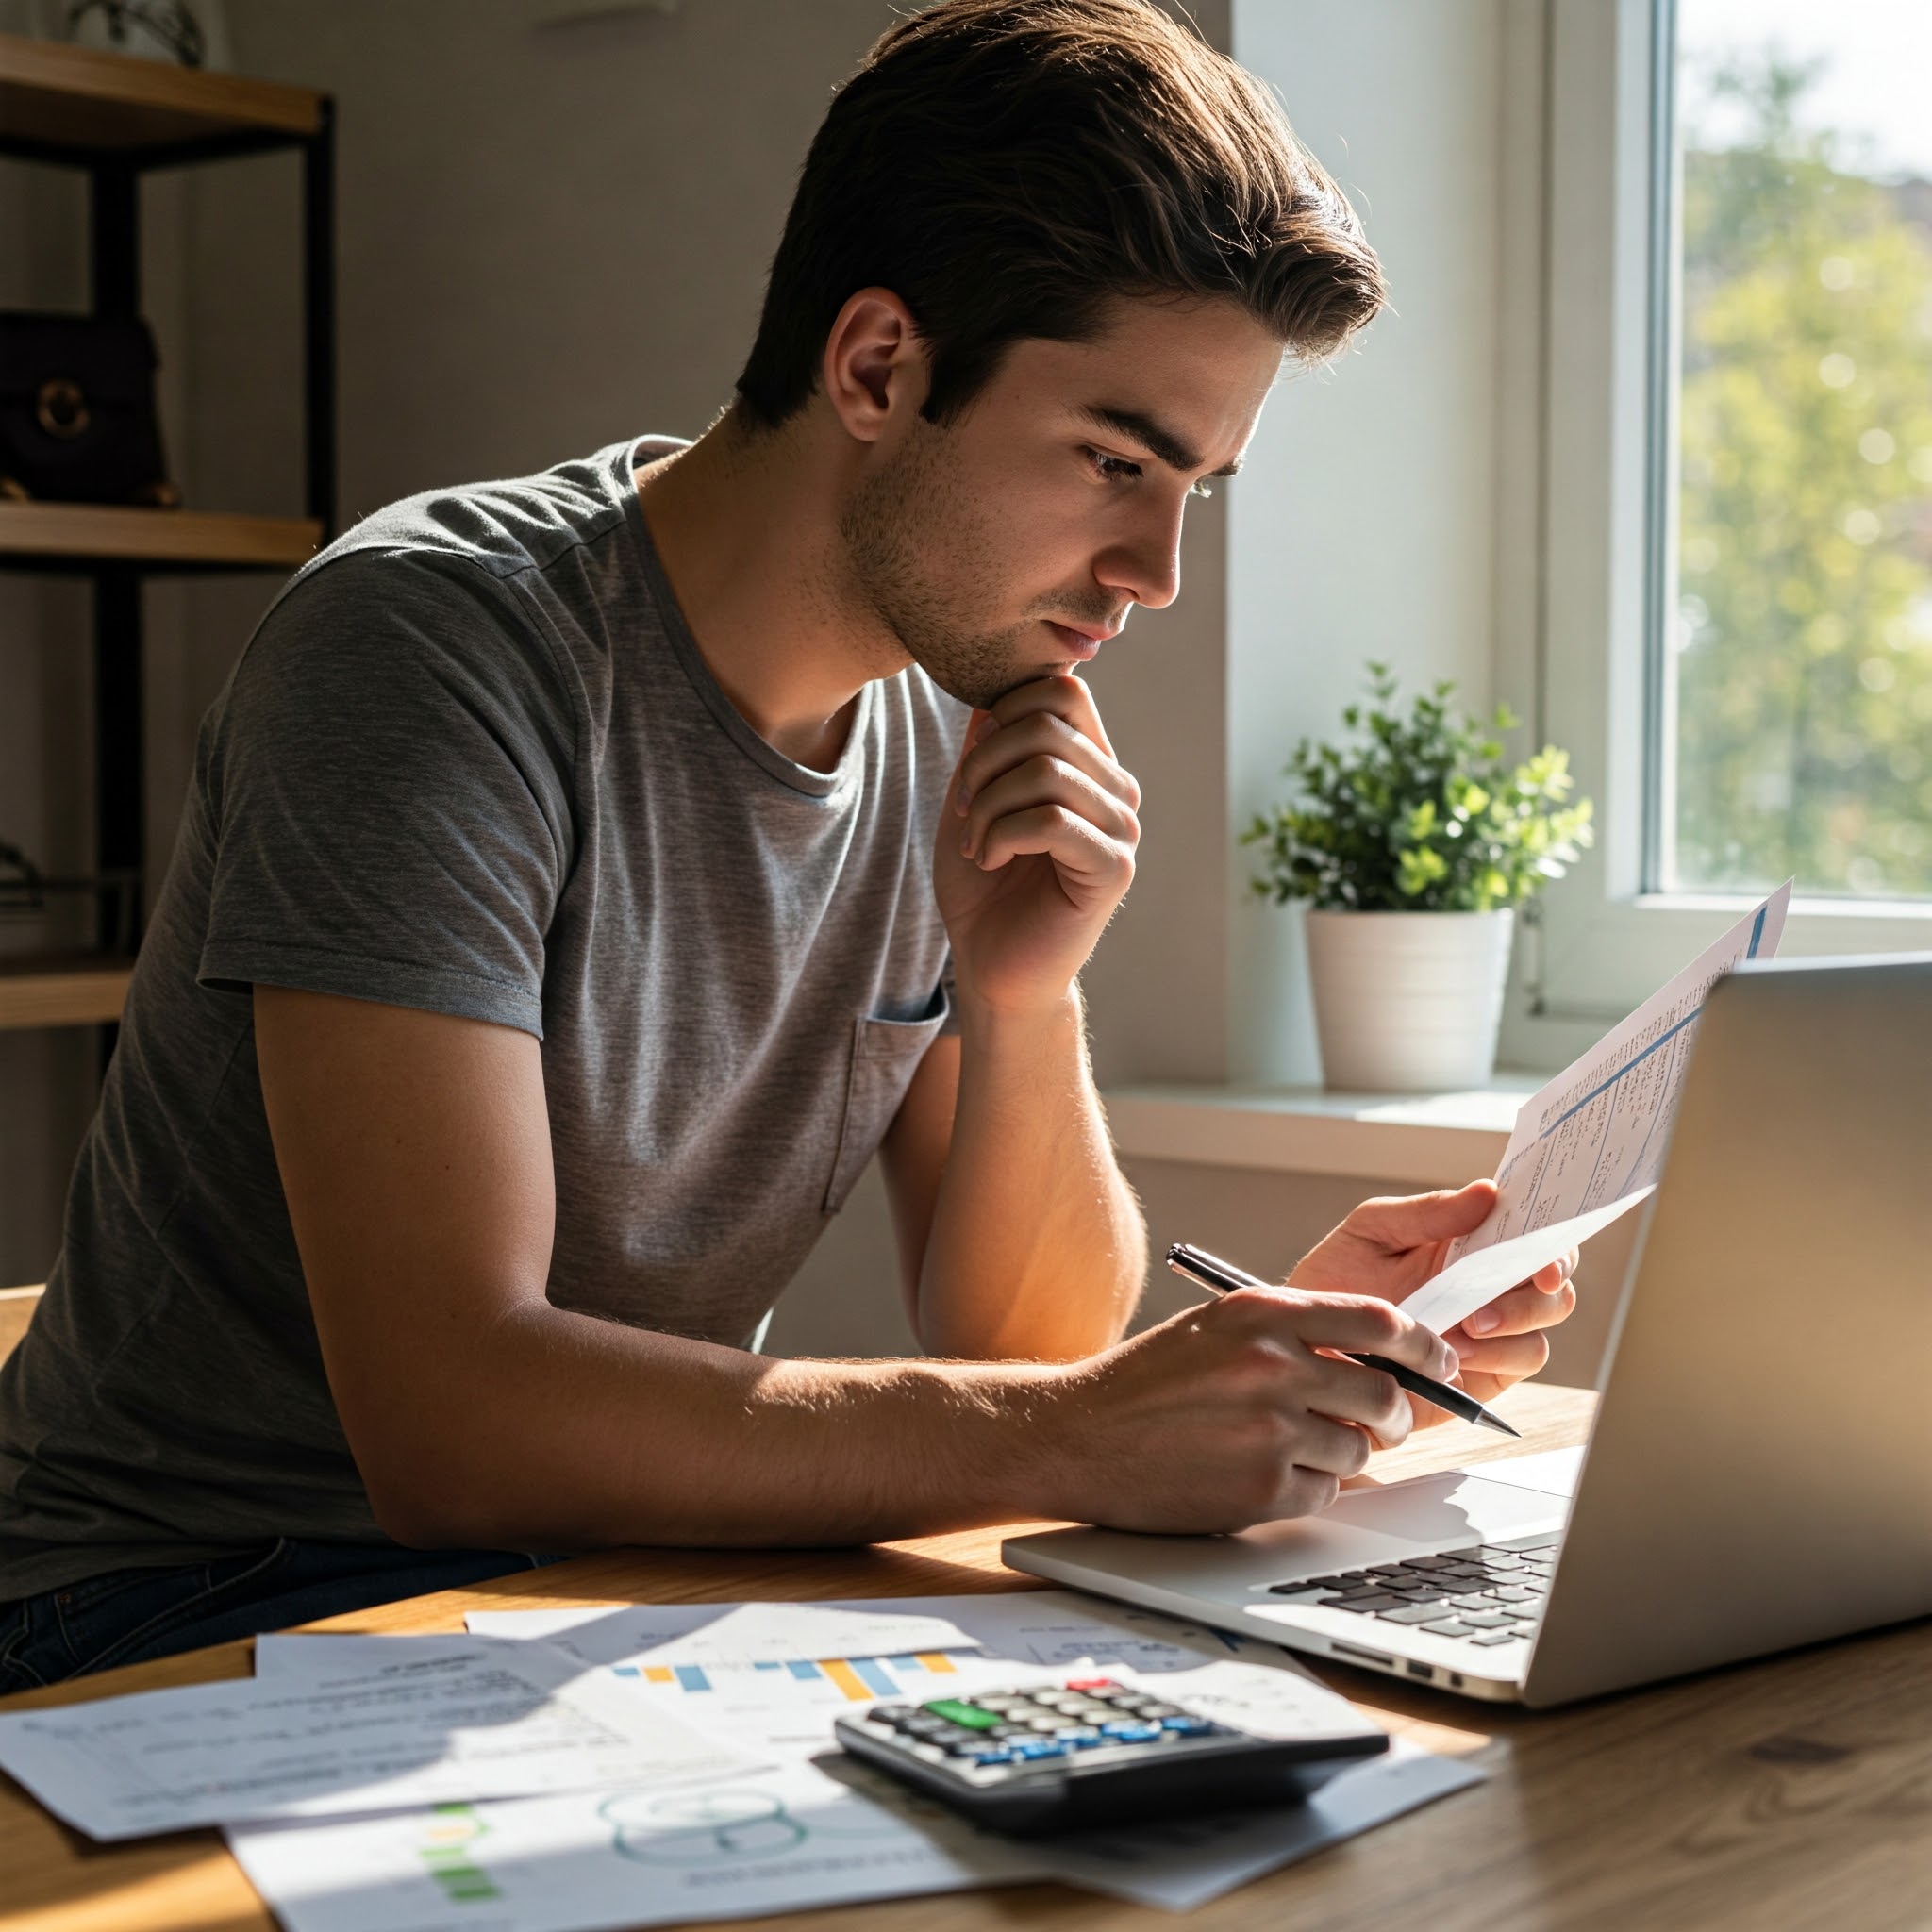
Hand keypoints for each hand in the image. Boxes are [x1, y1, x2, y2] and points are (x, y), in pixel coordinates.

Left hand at [934, 675, 1139, 1019]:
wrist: (994, 968)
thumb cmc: (982, 890)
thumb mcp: (971, 803)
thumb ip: (985, 748)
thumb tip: (990, 695)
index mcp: (1089, 765)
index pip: (1062, 689)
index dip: (1004, 708)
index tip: (972, 766)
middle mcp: (1116, 790)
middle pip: (1048, 721)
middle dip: (984, 761)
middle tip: (964, 809)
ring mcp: (1121, 828)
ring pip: (1047, 770)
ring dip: (988, 805)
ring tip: (977, 844)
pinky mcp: (1113, 868)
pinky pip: (1052, 820)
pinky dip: (1004, 835)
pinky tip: (993, 861)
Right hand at [1037, 1288, 1460, 1532]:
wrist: (1076, 1436)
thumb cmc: (1147, 1382)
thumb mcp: (1217, 1328)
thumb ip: (1294, 1332)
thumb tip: (1381, 1356)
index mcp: (1262, 1313)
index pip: (1380, 1319)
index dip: (1423, 1345)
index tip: (1440, 1361)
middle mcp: (1271, 1366)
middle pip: (1384, 1394)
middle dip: (1392, 1415)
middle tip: (1377, 1422)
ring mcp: (1268, 1431)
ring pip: (1358, 1450)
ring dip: (1340, 1455)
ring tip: (1289, 1447)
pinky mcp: (1259, 1490)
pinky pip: (1323, 1495)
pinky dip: (1305, 1490)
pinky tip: (1260, 1474)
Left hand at [1289, 1182, 1577, 1427]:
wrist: (1306, 1345)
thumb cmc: (1335, 1280)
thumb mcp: (1371, 1231)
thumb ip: (1428, 1213)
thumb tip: (1489, 1191)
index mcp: (1469, 1243)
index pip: (1532, 1232)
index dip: (1553, 1234)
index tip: (1546, 1243)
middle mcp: (1489, 1287)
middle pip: (1552, 1282)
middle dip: (1544, 1282)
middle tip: (1522, 1282)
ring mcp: (1489, 1332)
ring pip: (1543, 1325)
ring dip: (1517, 1320)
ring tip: (1468, 1323)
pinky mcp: (1482, 1374)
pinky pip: (1520, 1362)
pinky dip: (1499, 1353)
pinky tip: (1457, 1351)